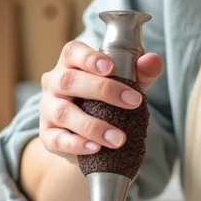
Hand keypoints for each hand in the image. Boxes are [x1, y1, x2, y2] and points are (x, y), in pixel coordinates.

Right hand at [38, 40, 163, 162]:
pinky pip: (57, 139)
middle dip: (103, 90)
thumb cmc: (106, 101)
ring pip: (63, 112)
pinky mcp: (47, 135)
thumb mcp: (126, 84)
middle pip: (68, 80)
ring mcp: (48, 109)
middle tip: (133, 102)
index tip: (111, 68)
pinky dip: (77, 144)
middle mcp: (54, 83)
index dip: (89, 58)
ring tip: (119, 138)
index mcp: (71, 64)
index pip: (72, 52)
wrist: (90, 136)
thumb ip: (140, 72)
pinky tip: (96, 148)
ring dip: (93, 126)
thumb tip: (153, 61)